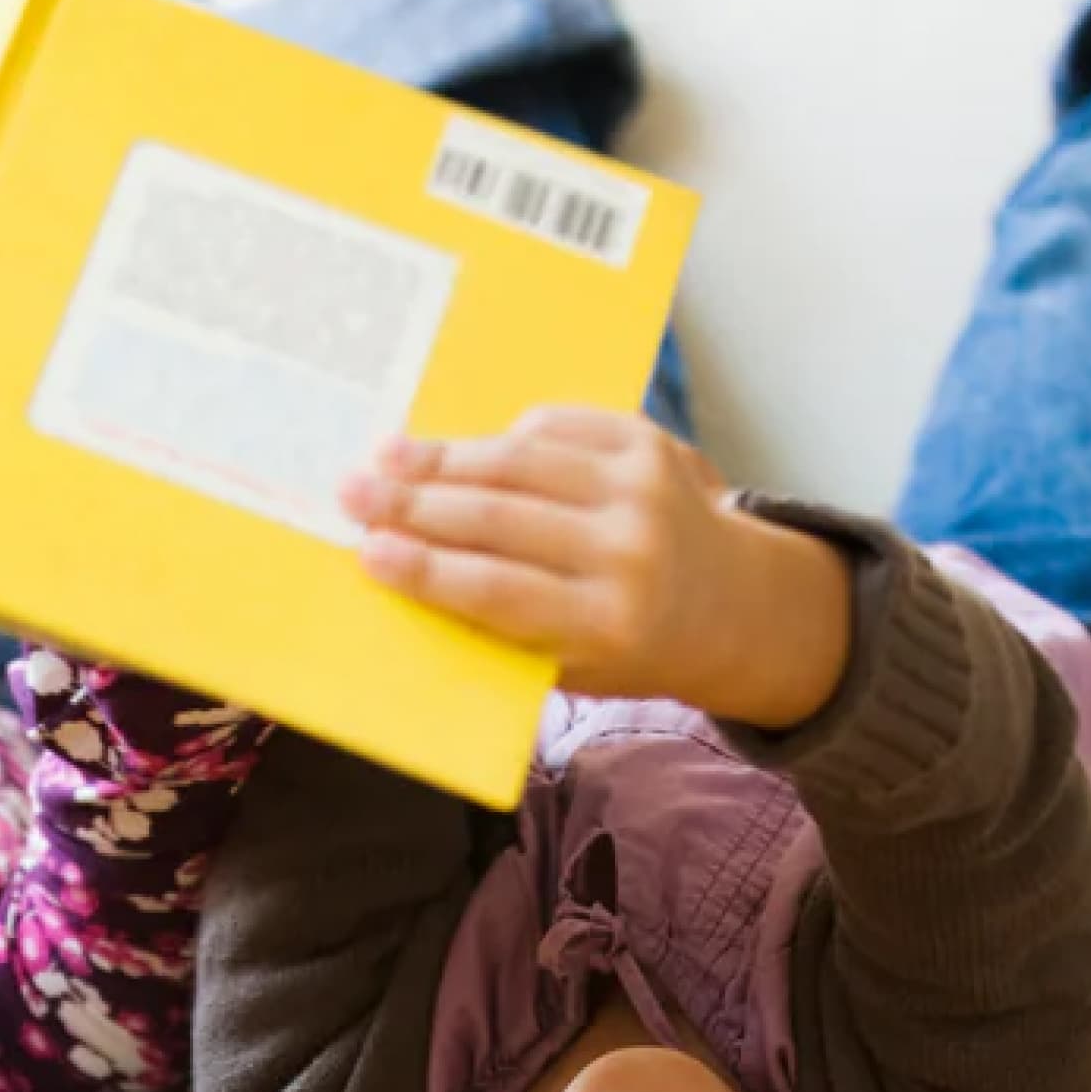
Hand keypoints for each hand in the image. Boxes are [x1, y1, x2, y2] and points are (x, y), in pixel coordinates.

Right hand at [340, 407, 852, 728]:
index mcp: (606, 621)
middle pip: (501, 518)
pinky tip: (463, 447)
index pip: (498, 590)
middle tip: (353, 493)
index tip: (368, 552)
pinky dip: (507, 434)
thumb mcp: (572, 666)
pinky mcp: (649, 443)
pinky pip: (559, 425)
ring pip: (522, 461)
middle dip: (415, 503)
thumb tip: (408, 572)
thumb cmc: (628, 647)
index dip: (426, 569)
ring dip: (445, 458)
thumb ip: (504, 630)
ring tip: (388, 457)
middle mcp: (629, 552)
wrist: (737, 606)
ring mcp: (643, 490)